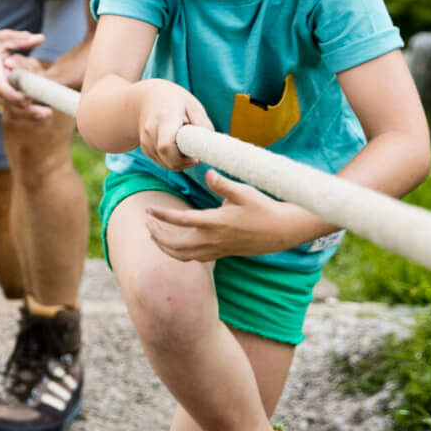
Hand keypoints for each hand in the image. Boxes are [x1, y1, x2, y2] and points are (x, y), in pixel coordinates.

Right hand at [0, 29, 50, 122]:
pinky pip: (6, 107)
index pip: (3, 90)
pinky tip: (36, 110)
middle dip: (28, 111)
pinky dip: (20, 110)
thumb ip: (20, 40)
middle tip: (48, 113)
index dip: (16, 96)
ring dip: (27, 113)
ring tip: (46, 114)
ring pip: (9, 109)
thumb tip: (41, 38)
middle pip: (9, 105)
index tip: (30, 97)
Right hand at [136, 80, 211, 170]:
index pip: (166, 147)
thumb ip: (203, 125)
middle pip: (168, 160)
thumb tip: (210, 146)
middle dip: (186, 162)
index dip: (184, 158)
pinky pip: (163, 162)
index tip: (197, 155)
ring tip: (187, 145)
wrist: (147, 97)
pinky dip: (173, 160)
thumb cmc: (174, 100)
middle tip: (197, 153)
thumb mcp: (193, 106)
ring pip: (167, 164)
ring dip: (181, 162)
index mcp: (164, 118)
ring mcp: (145, 142)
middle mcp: (150, 132)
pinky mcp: (145, 149)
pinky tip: (178, 147)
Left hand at [146, 171, 300, 262]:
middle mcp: (214, 239)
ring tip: (154, 235)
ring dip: (166, 246)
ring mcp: (218, 249)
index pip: (181, 221)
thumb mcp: (245, 192)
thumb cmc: (264, 208)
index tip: (148, 210)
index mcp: (216, 223)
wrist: (283, 230)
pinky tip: (175, 245)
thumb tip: (207, 173)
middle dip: (158, 235)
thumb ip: (223, 184)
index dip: (162, 216)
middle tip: (146, 222)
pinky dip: (180, 253)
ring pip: (183, 255)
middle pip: (176, 244)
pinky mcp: (223, 253)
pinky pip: (195, 258)